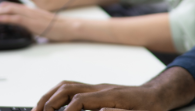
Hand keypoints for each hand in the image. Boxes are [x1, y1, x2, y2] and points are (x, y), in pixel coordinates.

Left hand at [0, 2, 72, 40]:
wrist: (67, 27)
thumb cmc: (53, 28)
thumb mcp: (35, 25)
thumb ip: (24, 24)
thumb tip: (13, 26)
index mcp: (27, 9)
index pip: (8, 4)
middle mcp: (27, 9)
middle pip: (5, 4)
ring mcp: (30, 15)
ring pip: (9, 9)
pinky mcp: (33, 22)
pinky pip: (17, 18)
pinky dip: (6, 18)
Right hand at [33, 81, 165, 110]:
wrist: (157, 94)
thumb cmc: (150, 107)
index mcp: (110, 95)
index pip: (80, 100)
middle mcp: (100, 88)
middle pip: (67, 89)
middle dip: (49, 102)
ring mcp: (97, 87)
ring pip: (66, 86)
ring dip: (49, 96)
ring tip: (37, 109)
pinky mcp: (95, 90)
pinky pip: (71, 87)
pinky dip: (57, 94)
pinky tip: (51, 104)